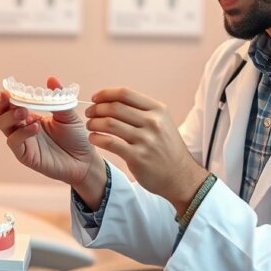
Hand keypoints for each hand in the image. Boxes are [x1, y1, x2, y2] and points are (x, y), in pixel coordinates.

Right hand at [0, 77, 103, 191]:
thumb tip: (51, 79)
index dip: (7, 95)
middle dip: (0, 103)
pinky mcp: (25, 155)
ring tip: (24, 112)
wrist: (84, 160)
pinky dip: (21, 133)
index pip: (11, 103)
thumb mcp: (68, 114)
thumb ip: (58, 98)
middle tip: (6, 96)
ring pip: (4, 126)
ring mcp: (23, 141)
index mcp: (31, 115)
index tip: (9, 88)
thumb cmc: (75, 137)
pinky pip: (14, 142)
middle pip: (1, 113)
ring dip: (10, 116)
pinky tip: (34, 127)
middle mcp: (23, 127)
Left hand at [86, 87, 205, 211]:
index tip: (95, 98)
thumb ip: (141, 111)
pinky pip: (110, 143)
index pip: (125, 94)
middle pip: (115, 107)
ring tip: (90, 126)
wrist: (180, 176)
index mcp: (158, 110)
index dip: (106, 94)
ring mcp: (145, 140)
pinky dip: (97, 138)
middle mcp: (153, 122)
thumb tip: (112, 100)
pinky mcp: (137, 157)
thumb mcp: (162, 122)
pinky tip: (93, 138)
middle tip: (89, 113)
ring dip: (94, 123)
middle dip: (97, 109)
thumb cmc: (166, 148)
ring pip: (110, 123)